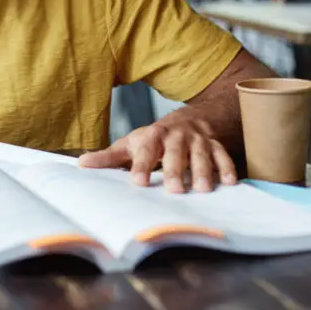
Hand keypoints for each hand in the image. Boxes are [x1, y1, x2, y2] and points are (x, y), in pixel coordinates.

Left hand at [78, 119, 236, 192]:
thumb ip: (109, 157)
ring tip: (202, 190)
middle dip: (175, 170)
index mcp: (152, 136)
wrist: (189, 119)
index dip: (142, 165)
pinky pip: (223, 155)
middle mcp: (176, 137)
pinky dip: (227, 168)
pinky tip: (229, 183)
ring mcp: (197, 141)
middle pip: (175, 153)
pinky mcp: (215, 146)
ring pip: (201, 154)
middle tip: (174, 190)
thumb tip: (80, 164)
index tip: (138, 181)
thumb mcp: (131, 143)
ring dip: (203, 171)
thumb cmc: (154, 139)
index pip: (145, 151)